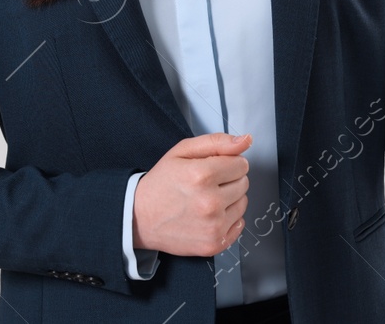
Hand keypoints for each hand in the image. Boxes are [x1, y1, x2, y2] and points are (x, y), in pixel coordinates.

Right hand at [132, 132, 251, 257]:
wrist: (139, 218)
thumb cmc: (161, 183)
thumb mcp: (182, 151)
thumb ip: (217, 142)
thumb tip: (246, 140)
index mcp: (201, 175)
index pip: (241, 164)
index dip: (228, 163)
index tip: (213, 168)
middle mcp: (210, 202)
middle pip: (243, 183)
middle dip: (229, 180)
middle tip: (206, 185)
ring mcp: (213, 226)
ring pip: (243, 204)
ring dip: (229, 200)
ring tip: (205, 200)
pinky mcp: (213, 244)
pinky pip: (239, 225)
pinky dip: (228, 219)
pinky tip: (209, 216)